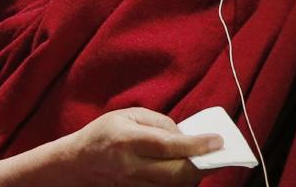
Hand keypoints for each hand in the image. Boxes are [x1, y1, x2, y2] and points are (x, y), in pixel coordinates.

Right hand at [55, 108, 222, 185]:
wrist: (77, 164)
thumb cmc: (104, 133)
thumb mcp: (128, 115)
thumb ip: (159, 122)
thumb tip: (185, 136)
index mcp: (127, 140)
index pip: (166, 146)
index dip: (195, 145)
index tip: (217, 140)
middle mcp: (130, 166)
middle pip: (174, 174)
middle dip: (202, 165)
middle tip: (217, 153)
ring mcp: (133, 185)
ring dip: (194, 176)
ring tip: (204, 161)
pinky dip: (181, 184)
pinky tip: (186, 172)